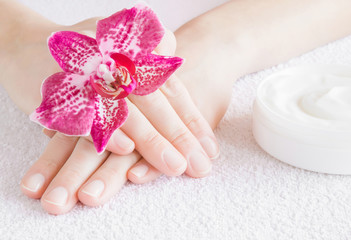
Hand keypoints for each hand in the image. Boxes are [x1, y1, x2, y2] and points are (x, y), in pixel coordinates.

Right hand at [0, 9, 220, 213]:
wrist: (24, 42)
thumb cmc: (81, 47)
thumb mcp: (118, 40)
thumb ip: (147, 48)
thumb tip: (171, 49)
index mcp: (132, 53)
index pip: (170, 90)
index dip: (191, 120)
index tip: (208, 148)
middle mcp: (113, 63)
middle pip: (154, 104)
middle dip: (178, 136)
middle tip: (199, 165)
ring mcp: (87, 77)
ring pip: (126, 113)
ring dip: (151, 141)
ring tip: (174, 166)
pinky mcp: (60, 93)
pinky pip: (85, 115)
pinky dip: (104, 132)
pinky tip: (124, 151)